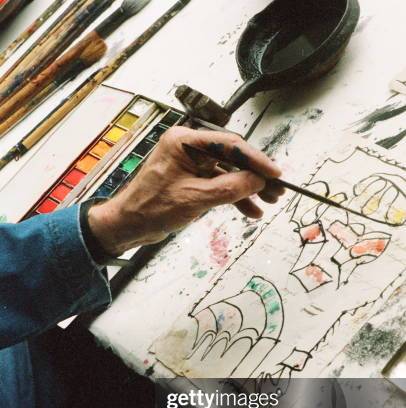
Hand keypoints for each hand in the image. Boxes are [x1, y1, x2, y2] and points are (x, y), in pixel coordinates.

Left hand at [88, 126, 283, 255]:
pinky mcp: (190, 180)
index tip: (275, 174)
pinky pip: (218, 185)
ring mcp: (190, 165)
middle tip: (277, 191)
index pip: (229, 145)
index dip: (256, 160)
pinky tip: (250, 210)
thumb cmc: (151, 209)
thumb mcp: (195, 199)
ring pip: (227, 173)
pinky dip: (233, 197)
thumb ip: (229, 188)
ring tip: (268, 203)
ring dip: (247, 189)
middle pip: (231, 158)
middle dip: (255, 176)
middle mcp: (188, 148)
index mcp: (185, 142)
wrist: (128, 226)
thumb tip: (258, 180)